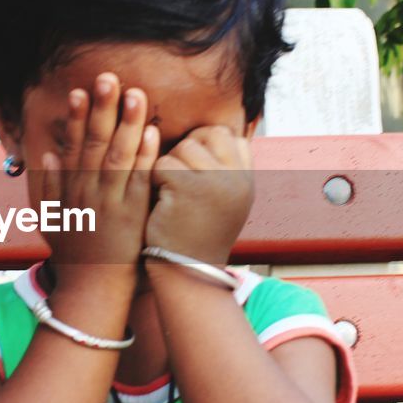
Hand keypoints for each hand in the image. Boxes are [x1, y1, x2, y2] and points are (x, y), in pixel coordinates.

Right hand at [38, 72, 158, 286]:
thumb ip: (49, 185)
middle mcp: (88, 192)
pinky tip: (152, 132)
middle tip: (108, 77)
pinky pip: (140, 179)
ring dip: (127, 123)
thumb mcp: (52, 219)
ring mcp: (111, 202)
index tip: (79, 90)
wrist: (94, 288)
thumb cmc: (76, 255)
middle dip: (102, 109)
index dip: (75, 117)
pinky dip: (145, 155)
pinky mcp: (133, 214)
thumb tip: (47, 152)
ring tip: (135, 94)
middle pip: (94, 143)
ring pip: (118, 156)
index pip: (72, 146)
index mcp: (70, 190)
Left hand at [146, 126, 253, 267]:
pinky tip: (163, 202)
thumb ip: (225, 167)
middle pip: (206, 134)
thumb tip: (209, 132)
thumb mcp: (225, 198)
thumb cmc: (198, 233)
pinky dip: (156, 179)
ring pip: (183, 146)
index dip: (206, 145)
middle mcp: (237, 177)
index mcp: (247, 179)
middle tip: (181, 183)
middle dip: (187, 151)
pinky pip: (164, 162)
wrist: (187, 271)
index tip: (195, 171)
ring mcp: (215, 180)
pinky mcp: (187, 185)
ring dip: (170, 167)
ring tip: (173, 195)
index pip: (228, 135)